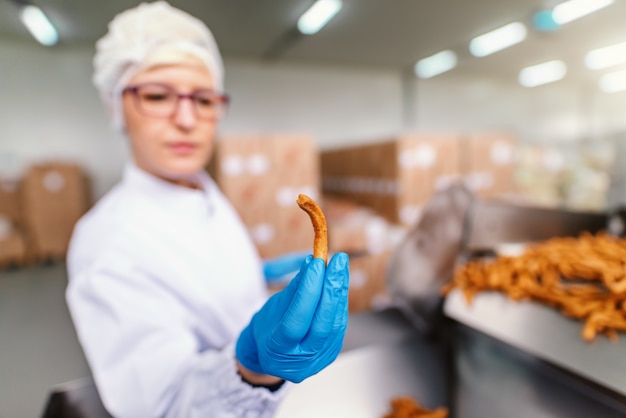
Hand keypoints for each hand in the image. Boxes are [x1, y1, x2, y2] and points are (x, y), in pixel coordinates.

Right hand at [236, 252, 348, 382]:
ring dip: (340, 291)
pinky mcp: (332, 352)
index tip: (316, 263)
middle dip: (332, 288)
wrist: (272, 356)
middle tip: (338, 260)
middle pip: (323, 324)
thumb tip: (312, 263)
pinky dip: (340, 301)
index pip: (297, 320)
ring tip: (340, 266)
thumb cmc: (268, 328)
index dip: (308, 290)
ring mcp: (319, 359)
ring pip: (335, 323)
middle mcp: (301, 361)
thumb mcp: (274, 307)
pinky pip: (339, 324)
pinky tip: (340, 282)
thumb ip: (295, 288)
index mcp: (277, 351)